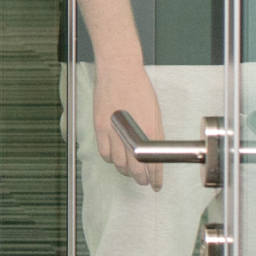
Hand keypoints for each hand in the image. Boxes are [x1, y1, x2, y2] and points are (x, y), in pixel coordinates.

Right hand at [92, 59, 163, 188]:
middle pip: (135, 170)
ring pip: (118, 164)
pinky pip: (103, 152)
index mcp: (150, 132)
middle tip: (142, 180)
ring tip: (127, 168)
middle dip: (140, 178)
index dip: (155, 179)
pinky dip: (109, 158)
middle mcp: (131, 135)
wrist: (119, 70)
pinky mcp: (100, 126)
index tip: (155, 185)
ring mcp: (114, 131)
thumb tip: (154, 153)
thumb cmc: (139, 87)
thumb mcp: (155, 113)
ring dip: (124, 169)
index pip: (154, 165)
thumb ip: (154, 135)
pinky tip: (113, 155)